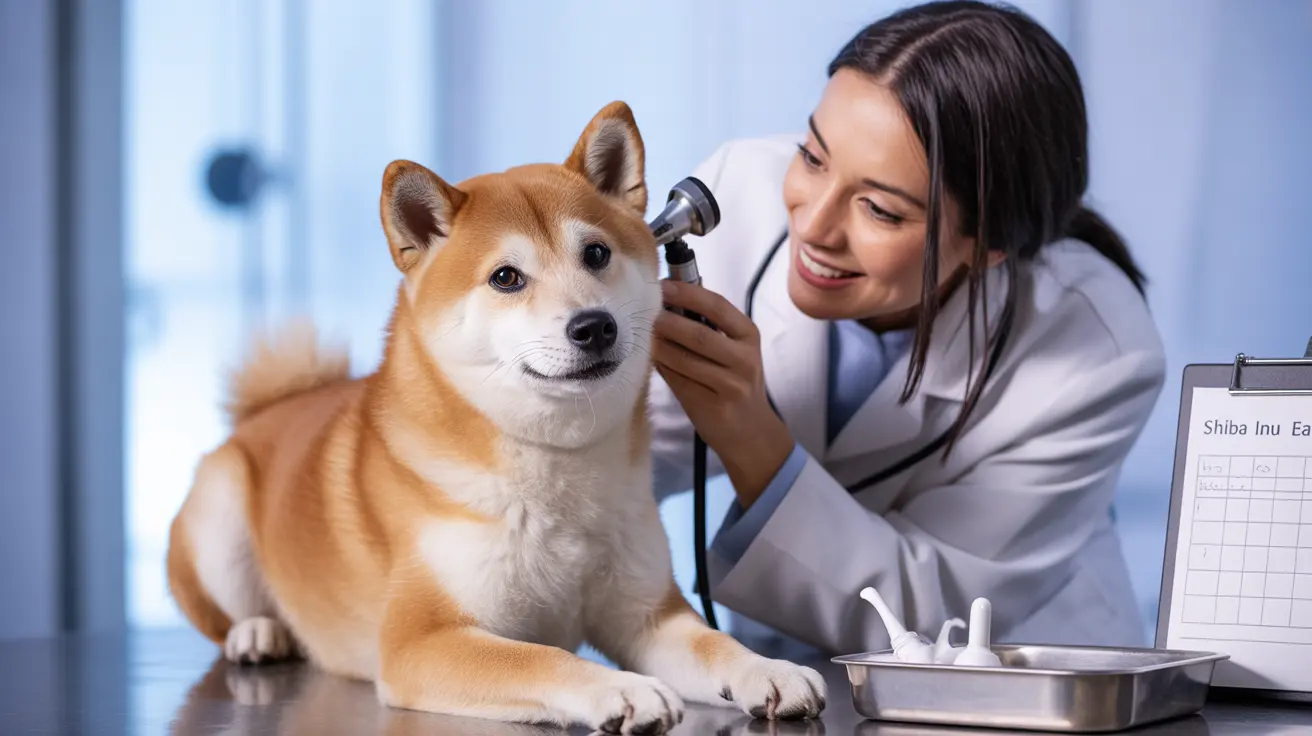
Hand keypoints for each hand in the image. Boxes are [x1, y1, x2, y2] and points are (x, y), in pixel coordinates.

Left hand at [653, 279, 794, 506]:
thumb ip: (707, 326)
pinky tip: (650, 358)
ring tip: (641, 334)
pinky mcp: (713, 406)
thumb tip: (668, 299)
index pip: (717, 307)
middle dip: (668, 321)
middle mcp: (744, 359)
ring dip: (658, 345)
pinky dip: (661, 367)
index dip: (687, 294)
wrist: (751, 431)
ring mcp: (731, 385)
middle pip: (699, 335)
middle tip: (643, 312)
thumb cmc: (735, 381)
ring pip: (685, 360)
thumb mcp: (734, 350)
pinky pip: (679, 381)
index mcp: (749, 336)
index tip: (662, 286)